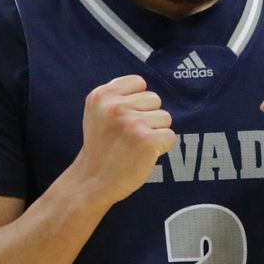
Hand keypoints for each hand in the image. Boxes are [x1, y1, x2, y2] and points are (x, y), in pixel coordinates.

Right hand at [72, 75, 174, 204]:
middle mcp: (115, 106)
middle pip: (154, 99)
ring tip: (136, 144)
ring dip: (155, 131)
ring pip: (165, 117)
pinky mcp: (147, 140)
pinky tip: (144, 154)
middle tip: (129, 135)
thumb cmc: (101, 146)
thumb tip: (146, 90)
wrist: (93, 180)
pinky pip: (170, 135)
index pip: (139, 82)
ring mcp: (132, 123)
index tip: (125, 118)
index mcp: (101, 95)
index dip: (137, 101)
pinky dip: (162, 146)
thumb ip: (118, 97)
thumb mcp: (98, 112)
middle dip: (148, 116)